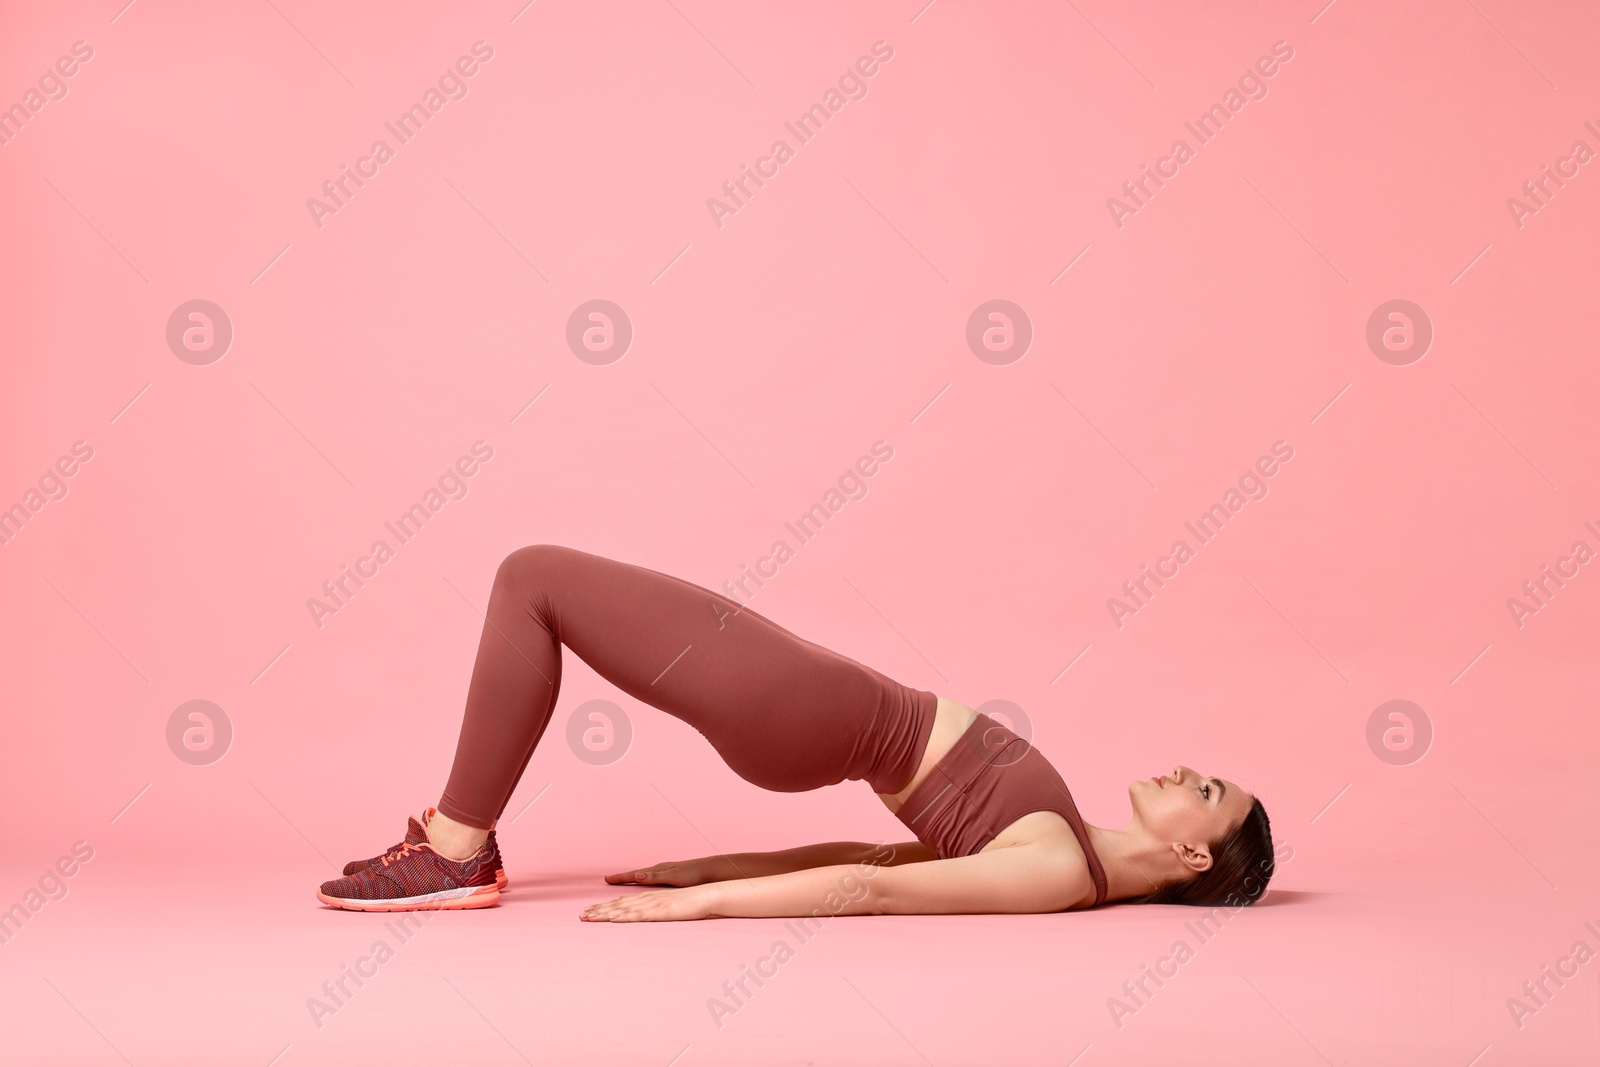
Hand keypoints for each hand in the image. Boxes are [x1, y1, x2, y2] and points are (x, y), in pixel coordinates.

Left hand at [581, 885, 713, 922]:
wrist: (704, 895)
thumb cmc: (689, 902)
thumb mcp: (668, 905)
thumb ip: (654, 908)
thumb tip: (644, 914)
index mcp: (647, 897)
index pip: (621, 902)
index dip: (604, 907)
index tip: (589, 911)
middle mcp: (645, 898)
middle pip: (617, 905)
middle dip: (598, 910)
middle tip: (581, 916)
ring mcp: (650, 904)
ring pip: (622, 909)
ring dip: (604, 914)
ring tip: (589, 918)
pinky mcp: (657, 911)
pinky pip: (637, 914)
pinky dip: (622, 916)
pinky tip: (612, 919)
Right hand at [604, 857, 725, 886]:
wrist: (711, 870)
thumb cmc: (694, 875)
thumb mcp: (673, 877)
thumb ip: (655, 876)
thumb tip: (636, 874)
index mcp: (657, 870)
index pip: (634, 875)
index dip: (620, 878)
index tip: (606, 879)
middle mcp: (659, 869)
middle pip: (635, 874)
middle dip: (621, 878)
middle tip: (607, 880)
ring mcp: (665, 872)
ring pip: (643, 876)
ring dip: (630, 878)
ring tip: (620, 880)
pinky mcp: (672, 876)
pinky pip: (651, 878)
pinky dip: (642, 880)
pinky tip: (644, 881)